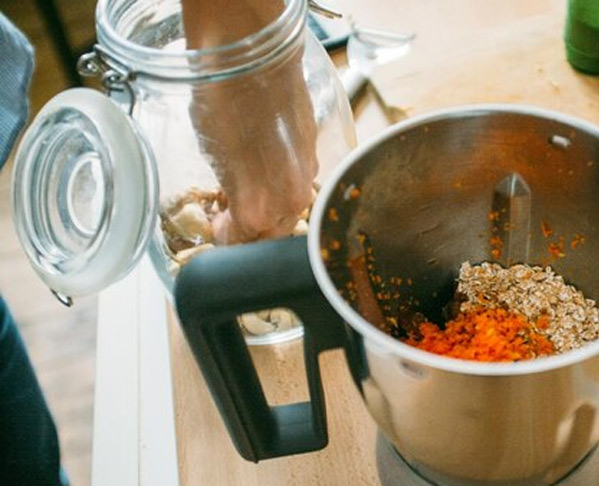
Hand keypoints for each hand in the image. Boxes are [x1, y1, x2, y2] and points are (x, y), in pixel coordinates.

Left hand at [182, 0, 318, 243]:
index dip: (228, 238)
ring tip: (251, 185)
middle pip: (273, 234)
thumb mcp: (211, 159)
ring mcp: (307, 176)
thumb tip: (231, 207)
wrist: (252, 58)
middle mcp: (289, 201)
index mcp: (258, 210)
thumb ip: (228, 194)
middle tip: (233, 213)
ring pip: (291, 209)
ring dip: (272, 205)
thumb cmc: (221, 102)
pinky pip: (301, 180)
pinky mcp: (317, 152)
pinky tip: (269, 161)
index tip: (219, 227)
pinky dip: (286, 179)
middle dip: (253, 228)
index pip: (244, 244)